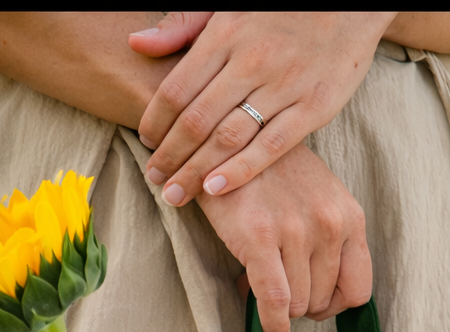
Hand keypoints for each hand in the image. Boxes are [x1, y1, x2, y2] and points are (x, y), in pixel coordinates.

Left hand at [130, 11, 394, 206]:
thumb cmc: (282, 4)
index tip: (145, 142)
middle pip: (197, 120)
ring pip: (228, 138)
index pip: (177, 88)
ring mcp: (284, 86)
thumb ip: (182, 25)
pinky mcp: (314, 107)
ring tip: (176, 193)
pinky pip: (270, 147)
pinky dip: (240, 171)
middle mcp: (252, 60)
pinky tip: (215, 190)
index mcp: (226, 33)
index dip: (155, 121)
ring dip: (196, 171)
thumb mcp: (227, 2)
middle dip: (170, 155)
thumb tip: (136, 44)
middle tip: (154, 180)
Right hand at [197, 142, 371, 331]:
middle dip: (301, 304)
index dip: (335, 306)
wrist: (228, 139)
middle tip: (278, 288)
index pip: (359, 290)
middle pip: (324, 302)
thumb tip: (322, 299)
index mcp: (350, 217)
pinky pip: (276, 303)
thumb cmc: (272, 175)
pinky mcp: (261, 238)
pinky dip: (273, 326)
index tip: (315, 304)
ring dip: (280, 309)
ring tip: (260, 285)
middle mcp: (329, 225)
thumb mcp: (319, 199)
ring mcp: (297, 231)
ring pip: (299, 306)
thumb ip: (330, 241)